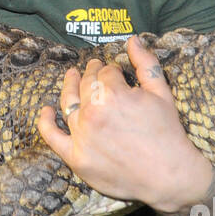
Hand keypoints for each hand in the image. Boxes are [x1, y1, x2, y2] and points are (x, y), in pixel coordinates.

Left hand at [37, 35, 213, 213]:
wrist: (168, 176)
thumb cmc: (168, 133)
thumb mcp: (162, 93)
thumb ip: (146, 63)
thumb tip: (132, 39)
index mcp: (112, 94)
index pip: (105, 73)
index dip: (110, 70)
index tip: (114, 72)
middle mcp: (92, 113)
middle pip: (85, 85)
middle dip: (90, 73)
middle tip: (93, 68)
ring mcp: (81, 136)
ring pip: (68, 103)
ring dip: (69, 87)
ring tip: (71, 77)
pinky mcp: (76, 158)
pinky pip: (52, 136)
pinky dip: (46, 121)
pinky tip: (47, 110)